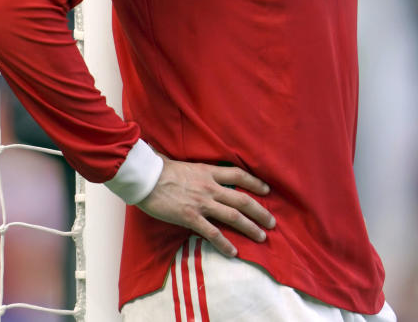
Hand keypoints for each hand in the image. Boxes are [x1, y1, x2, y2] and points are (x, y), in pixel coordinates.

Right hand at [134, 157, 275, 256]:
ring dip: (250, 228)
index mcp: (208, 172)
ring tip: (262, 237)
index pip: (238, 175)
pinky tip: (234, 252)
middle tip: (272, 222)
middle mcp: (209, 187)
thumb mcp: (184, 165)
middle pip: (242, 199)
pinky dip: (225, 243)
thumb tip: (196, 170)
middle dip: (260, 212)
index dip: (255, 182)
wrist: (145, 178)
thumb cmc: (159, 169)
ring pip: (233, 216)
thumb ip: (195, 170)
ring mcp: (202, 203)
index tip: (267, 190)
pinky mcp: (191, 217)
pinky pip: (212, 232)